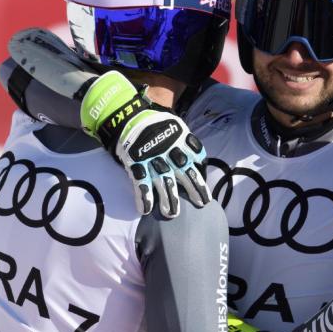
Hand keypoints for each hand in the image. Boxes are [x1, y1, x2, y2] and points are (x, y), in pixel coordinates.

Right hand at [80, 70, 210, 217]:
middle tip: (202, 203)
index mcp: (181, 141)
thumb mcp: (176, 127)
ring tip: (172, 214)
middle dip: (194, 190)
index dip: (201, 174)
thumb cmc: (156, 126)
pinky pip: (141, 185)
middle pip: (186, 174)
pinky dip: (144, 198)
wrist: (128, 117)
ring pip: (165, 184)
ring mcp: (152, 161)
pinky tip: (146, 211)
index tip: (204, 186)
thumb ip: (188, 143)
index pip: (198, 159)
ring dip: (170, 201)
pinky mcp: (136, 166)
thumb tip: (200, 164)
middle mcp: (169, 153)